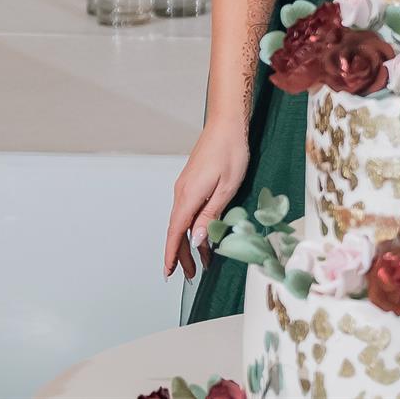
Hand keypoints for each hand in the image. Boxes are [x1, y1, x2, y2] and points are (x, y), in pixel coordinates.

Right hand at [164, 120, 249, 280]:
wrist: (227, 124)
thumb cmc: (231, 152)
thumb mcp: (227, 187)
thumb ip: (211, 214)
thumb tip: (195, 239)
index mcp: (189, 196)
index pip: (175, 233)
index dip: (172, 254)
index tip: (169, 272)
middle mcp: (182, 193)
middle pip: (177, 230)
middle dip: (182, 254)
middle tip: (191, 275)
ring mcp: (185, 187)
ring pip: (183, 221)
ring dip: (188, 242)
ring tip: (199, 261)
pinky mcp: (192, 182)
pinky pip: (188, 210)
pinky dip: (193, 226)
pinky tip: (202, 234)